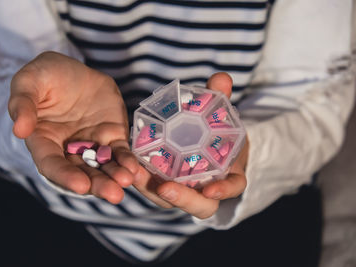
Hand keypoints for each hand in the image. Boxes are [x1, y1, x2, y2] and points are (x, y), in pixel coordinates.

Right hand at [8, 51, 138, 203]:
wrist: (75, 69)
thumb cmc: (46, 75)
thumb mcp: (28, 82)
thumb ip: (23, 104)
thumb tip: (19, 129)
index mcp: (43, 141)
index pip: (51, 164)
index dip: (65, 176)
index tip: (80, 186)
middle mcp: (67, 149)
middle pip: (81, 172)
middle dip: (97, 184)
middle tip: (113, 194)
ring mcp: (91, 144)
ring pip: (102, 166)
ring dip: (114, 177)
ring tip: (126, 182)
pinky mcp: (111, 136)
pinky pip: (119, 151)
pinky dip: (127, 161)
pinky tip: (134, 168)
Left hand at [133, 72, 248, 218]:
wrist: (208, 142)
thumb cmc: (219, 132)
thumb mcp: (222, 115)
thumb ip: (222, 99)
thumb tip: (221, 78)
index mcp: (228, 174)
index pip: (231, 187)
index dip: (223, 191)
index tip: (210, 190)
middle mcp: (206, 187)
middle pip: (198, 205)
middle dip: (182, 198)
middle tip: (164, 188)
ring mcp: (184, 188)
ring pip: (170, 199)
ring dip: (152, 189)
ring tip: (136, 174)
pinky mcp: (164, 182)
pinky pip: (153, 185)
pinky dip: (142, 178)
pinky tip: (128, 165)